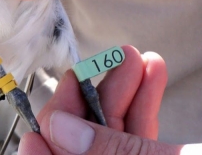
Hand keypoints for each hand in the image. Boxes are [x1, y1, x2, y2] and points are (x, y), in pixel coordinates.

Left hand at [19, 47, 201, 154]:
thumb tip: (57, 130)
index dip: (47, 150)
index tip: (49, 108)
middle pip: (90, 153)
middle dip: (94, 103)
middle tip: (103, 63)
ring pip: (120, 140)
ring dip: (125, 93)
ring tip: (137, 56)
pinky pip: (149, 137)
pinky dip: (148, 102)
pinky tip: (154, 70)